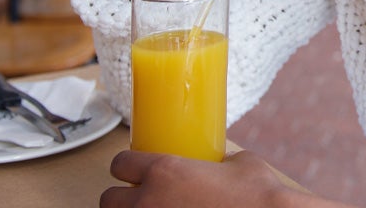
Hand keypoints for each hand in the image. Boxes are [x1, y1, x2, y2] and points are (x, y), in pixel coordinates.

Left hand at [101, 149, 311, 207]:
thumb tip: (218, 165)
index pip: (120, 164)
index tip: (132, 170)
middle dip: (120, 200)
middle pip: (108, 201)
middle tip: (138, 199)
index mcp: (164, 171)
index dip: (126, 167)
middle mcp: (150, 202)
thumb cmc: (257, 195)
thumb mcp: (237, 164)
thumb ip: (216, 163)